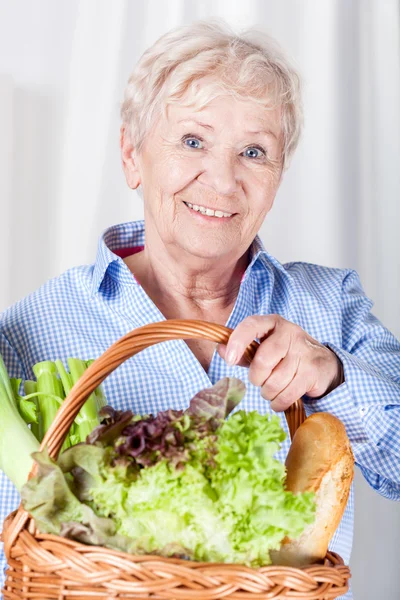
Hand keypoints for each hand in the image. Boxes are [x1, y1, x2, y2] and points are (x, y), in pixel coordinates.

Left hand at [217, 315, 343, 411]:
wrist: (324, 363)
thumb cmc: (285, 355)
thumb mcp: (263, 348)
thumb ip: (243, 351)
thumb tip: (220, 349)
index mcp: (272, 323)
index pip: (252, 325)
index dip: (238, 342)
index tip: (229, 360)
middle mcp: (289, 333)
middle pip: (262, 361)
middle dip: (257, 378)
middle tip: (260, 380)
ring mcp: (303, 351)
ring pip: (274, 382)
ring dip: (268, 393)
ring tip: (272, 389)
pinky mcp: (313, 371)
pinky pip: (287, 395)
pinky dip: (278, 403)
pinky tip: (279, 400)